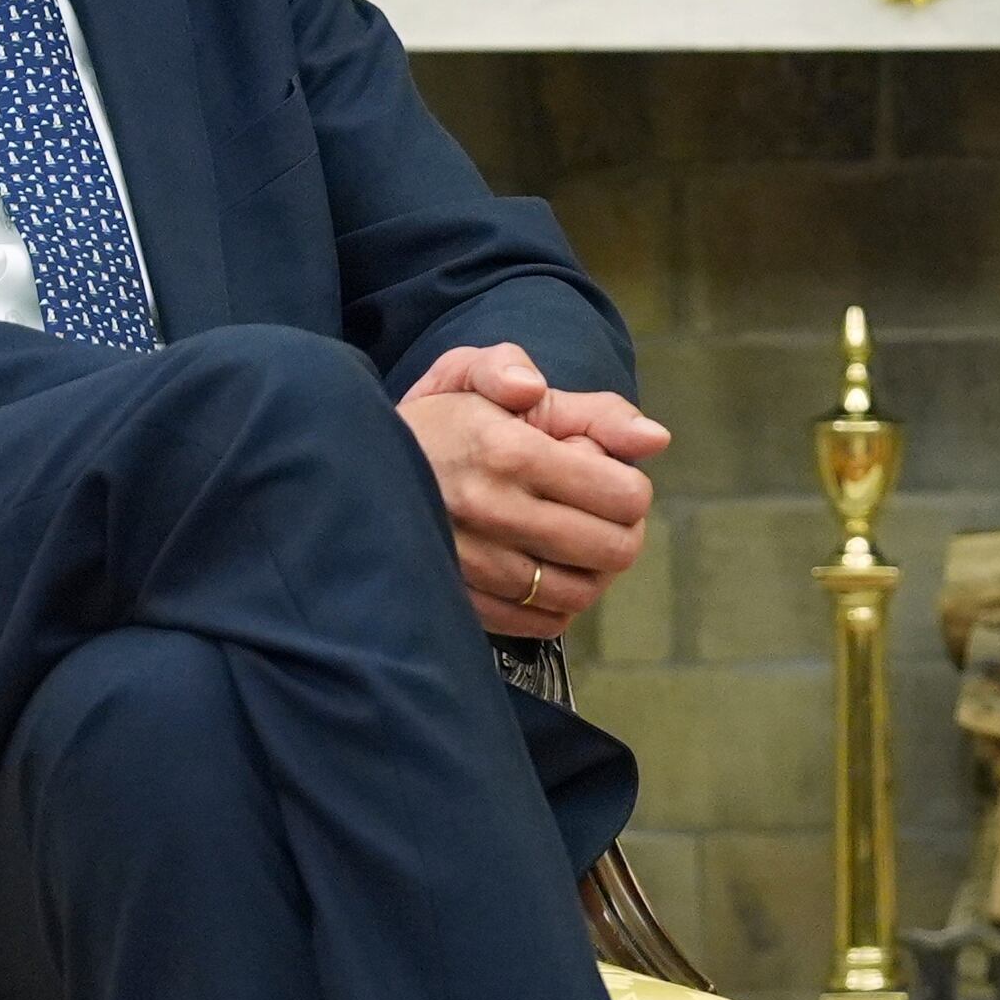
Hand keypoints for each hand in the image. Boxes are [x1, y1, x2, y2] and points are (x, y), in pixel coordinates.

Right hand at [397, 343, 668, 640]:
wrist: (346, 465)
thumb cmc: (438, 418)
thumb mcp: (492, 377)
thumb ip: (578, 402)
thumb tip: (652, 438)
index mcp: (507, 451)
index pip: (622, 495)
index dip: (629, 487)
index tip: (604, 475)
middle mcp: (489, 512)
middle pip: (613, 551)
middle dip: (622, 530)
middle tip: (599, 513)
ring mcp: (471, 564)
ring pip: (581, 593)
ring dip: (592, 570)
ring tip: (570, 541)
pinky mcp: (458, 601)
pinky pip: (541, 623)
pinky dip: (557, 603)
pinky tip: (542, 570)